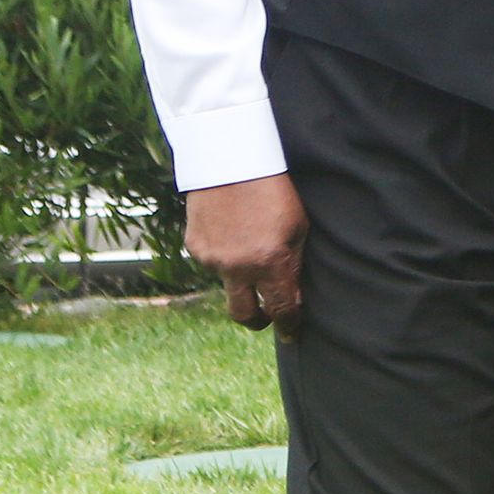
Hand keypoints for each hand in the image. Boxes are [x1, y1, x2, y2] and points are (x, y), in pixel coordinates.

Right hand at [186, 174, 307, 334]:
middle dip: (256, 321)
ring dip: (240, 276)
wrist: (233, 160)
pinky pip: (211, 261)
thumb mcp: (298, 227)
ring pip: (227, 282)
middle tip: (265, 319)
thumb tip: (292, 294)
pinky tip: (231, 231)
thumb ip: (294, 263)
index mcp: (270, 263)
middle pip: (243, 314)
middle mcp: (237, 267)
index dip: (288, 325)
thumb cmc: (276, 190)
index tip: (291, 332)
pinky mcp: (194, 246)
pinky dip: (223, 255)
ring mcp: (211, 258)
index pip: (280, 309)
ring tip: (250, 244)